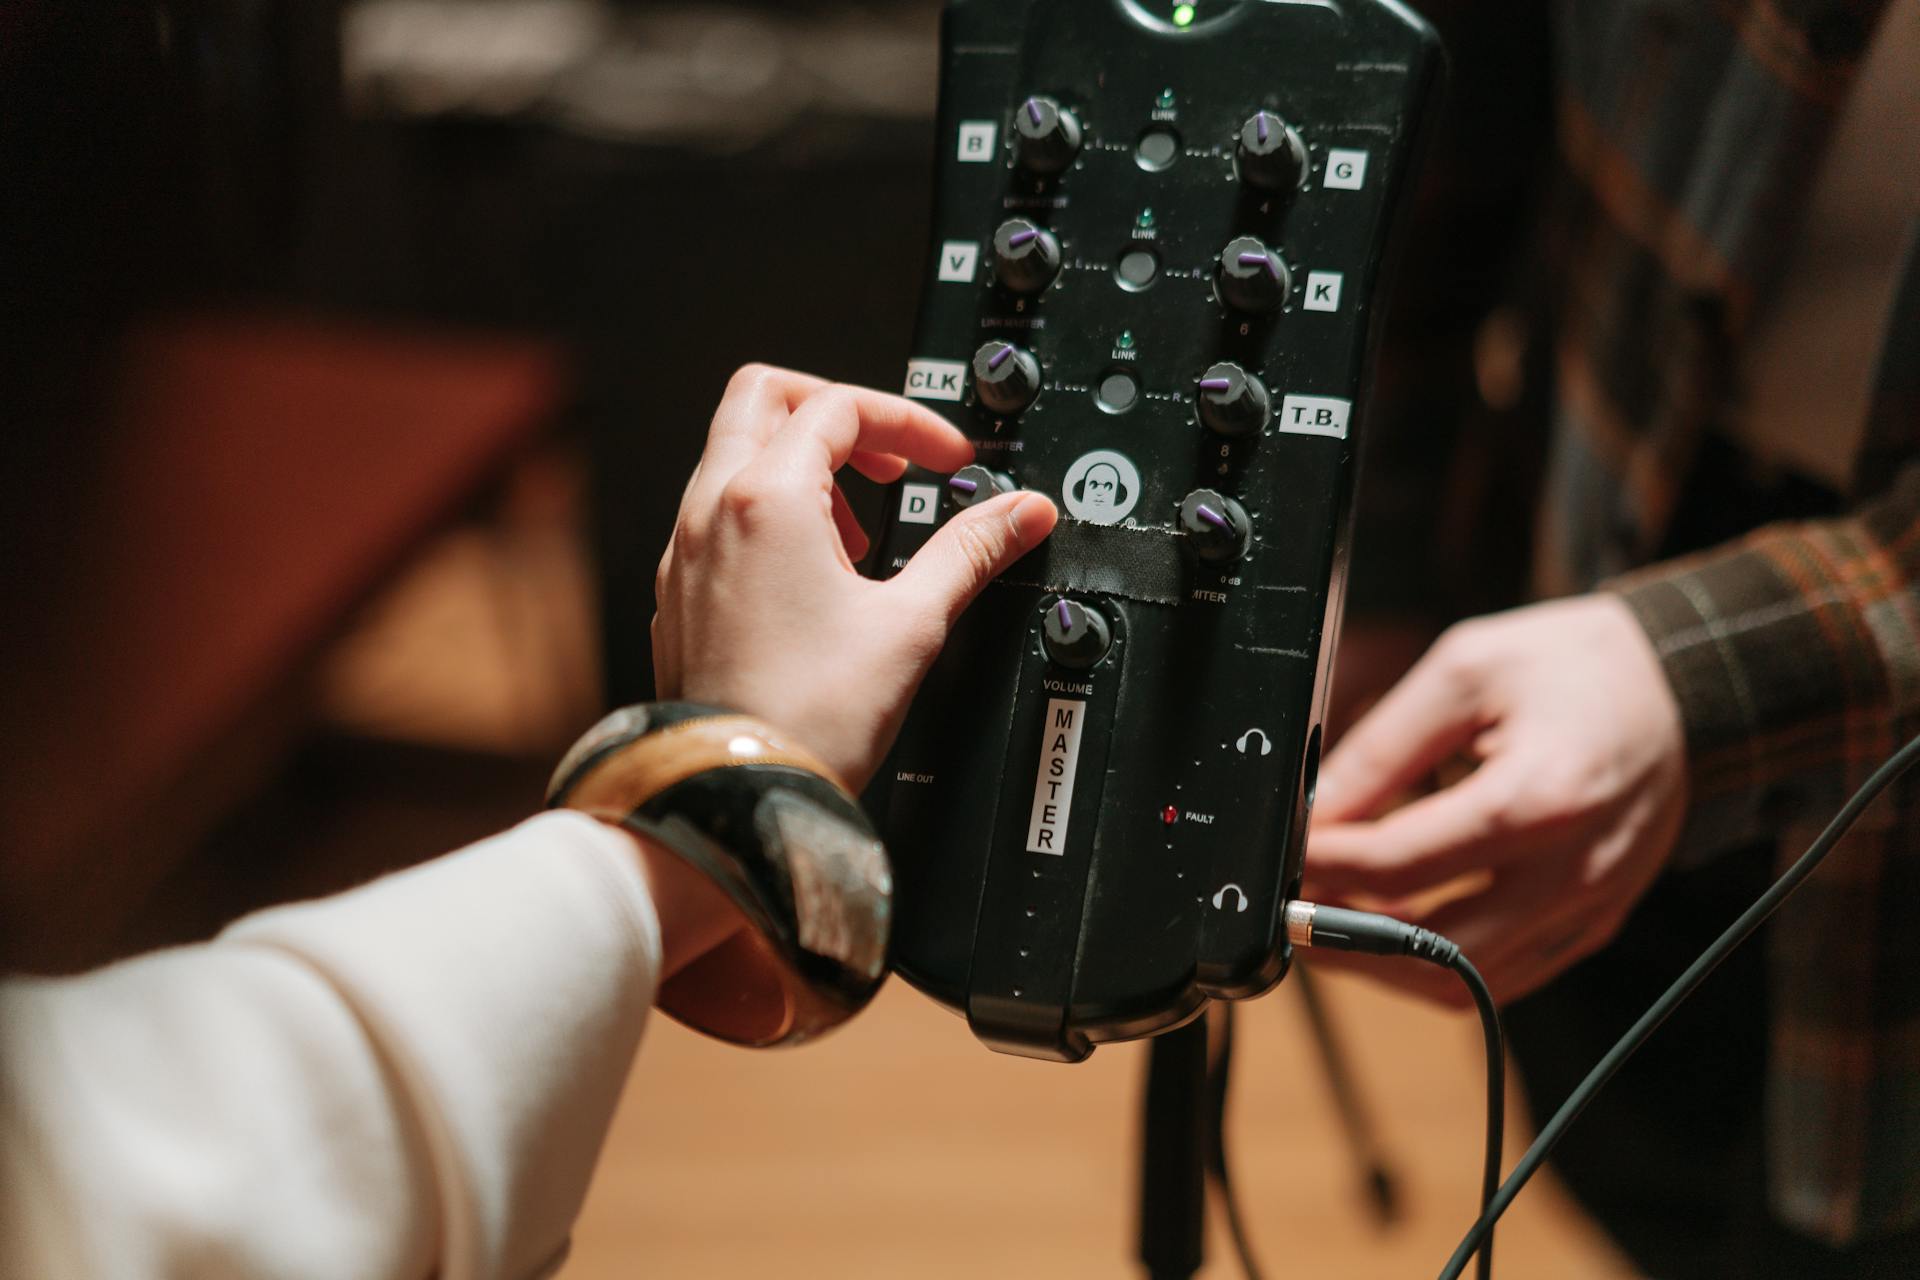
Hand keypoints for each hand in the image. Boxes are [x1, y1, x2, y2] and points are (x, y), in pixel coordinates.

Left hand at [652, 365, 1057, 791]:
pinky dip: (767, 516)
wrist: (738, 792)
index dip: (907, 422)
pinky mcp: (677, 594)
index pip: (838, 406)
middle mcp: (710, 513)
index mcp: (767, 500)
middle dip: (836, 413)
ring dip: (801, 467)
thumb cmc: (810, 718)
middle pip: (763, 397)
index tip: (948, 464)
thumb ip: (970, 551)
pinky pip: (717, 517)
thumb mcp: (912, 622)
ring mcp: (684, 553)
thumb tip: (1021, 513)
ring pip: (732, 455)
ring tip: (856, 534)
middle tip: (887, 462)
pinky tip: (811, 578)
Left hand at [1303, 595, 1687, 1005]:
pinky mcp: (1595, 923)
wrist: (1676, 686)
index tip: (1285, 855)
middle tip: (1296, 907)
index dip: (1324, 867)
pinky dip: (1442, 965)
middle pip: (1432, 948)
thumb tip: (1315, 812)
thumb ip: (1382, 750)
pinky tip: (1398, 927)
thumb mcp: (1462, 672)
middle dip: (1346, 937)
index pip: (1401, 865)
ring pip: (1468, 983)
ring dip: (1387, 964)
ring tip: (1336, 921)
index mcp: (1539, 798)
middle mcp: (1573, 870)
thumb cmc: (1574, 667)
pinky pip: (1507, 977)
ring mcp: (1590, 907)